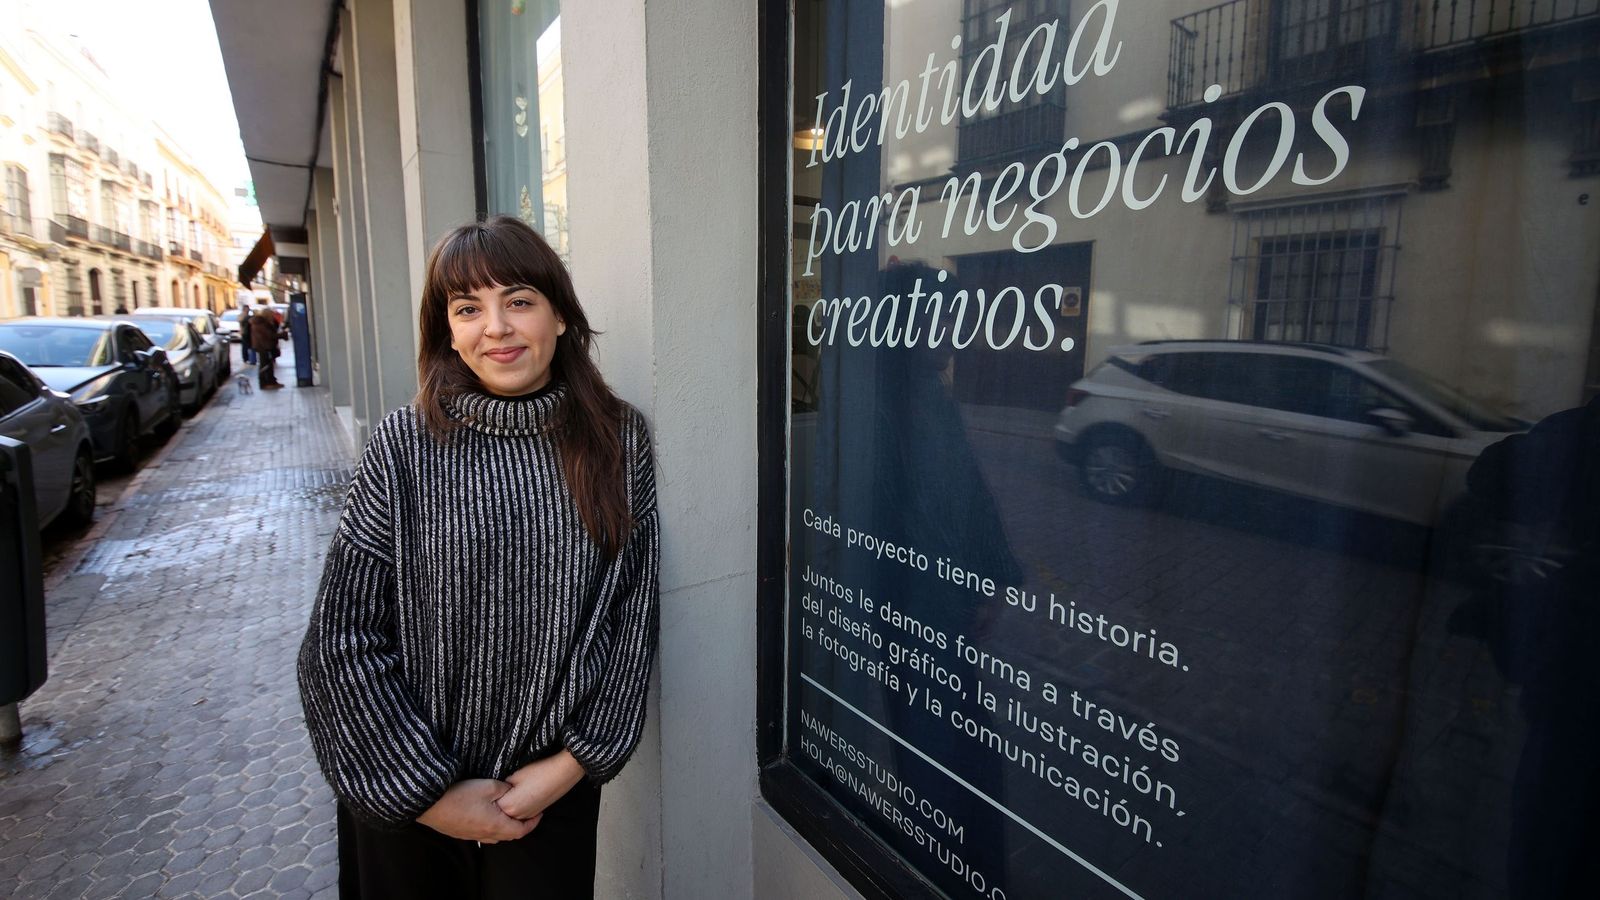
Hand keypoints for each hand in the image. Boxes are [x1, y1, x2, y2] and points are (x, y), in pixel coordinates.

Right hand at [417, 779, 541, 842]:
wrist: (429, 803)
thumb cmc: (460, 795)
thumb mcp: (489, 786)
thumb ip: (505, 789)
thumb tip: (512, 791)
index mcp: (496, 825)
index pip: (521, 831)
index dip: (533, 823)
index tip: (539, 814)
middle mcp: (484, 835)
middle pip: (508, 835)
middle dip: (519, 826)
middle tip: (525, 813)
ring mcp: (470, 835)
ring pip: (493, 835)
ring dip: (503, 827)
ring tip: (507, 814)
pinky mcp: (459, 832)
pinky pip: (480, 833)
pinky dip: (489, 826)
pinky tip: (486, 815)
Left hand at [496, 750, 585, 820]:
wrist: (563, 772)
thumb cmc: (538, 771)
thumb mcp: (514, 776)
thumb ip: (501, 788)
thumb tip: (497, 793)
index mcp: (509, 806)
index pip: (490, 807)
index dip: (488, 798)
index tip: (486, 791)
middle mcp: (518, 815)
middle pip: (500, 814)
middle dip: (496, 806)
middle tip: (493, 794)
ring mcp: (529, 815)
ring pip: (511, 817)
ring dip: (506, 809)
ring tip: (506, 795)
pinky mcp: (537, 811)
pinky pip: (521, 815)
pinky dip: (517, 809)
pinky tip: (517, 797)